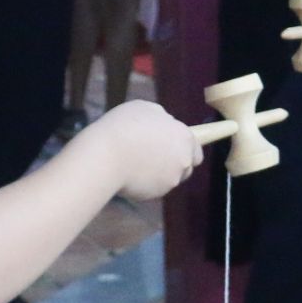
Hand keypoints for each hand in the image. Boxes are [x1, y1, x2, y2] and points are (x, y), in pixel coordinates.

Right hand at [86, 100, 201, 201]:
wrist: (105, 156)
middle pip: (186, 167)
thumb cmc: (123, 127)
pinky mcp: (157, 193)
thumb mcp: (144, 109)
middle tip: (154, 157)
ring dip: (159, 173)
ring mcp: (171, 179)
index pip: (196, 149)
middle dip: (174, 164)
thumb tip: (165, 123)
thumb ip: (161, 118)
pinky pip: (153, 188)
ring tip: (136, 163)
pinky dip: (145, 183)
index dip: (185, 149)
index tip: (173, 148)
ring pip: (169, 178)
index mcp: (184, 136)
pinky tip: (129, 173)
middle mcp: (183, 160)